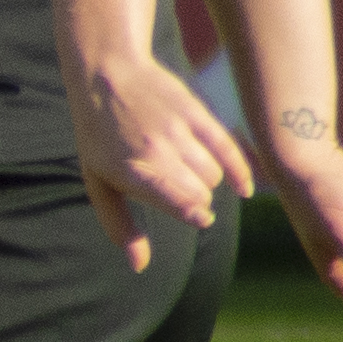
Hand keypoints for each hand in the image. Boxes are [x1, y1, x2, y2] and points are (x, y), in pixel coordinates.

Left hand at [72, 51, 257, 264]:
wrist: (108, 74)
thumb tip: (139, 266)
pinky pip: (228, 149)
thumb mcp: (98, 182)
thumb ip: (120, 226)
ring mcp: (180, 132)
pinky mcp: (198, 115)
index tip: (201, 217)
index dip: (192, 211)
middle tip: (180, 196)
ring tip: (188, 178)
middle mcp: (158, 152)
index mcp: (132, 171)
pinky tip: (244, 188)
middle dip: (194, 203)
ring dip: (208, 185)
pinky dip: (240, 171)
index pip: (174, 197)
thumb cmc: (100, 137)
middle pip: (199, 193)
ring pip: (213, 176)